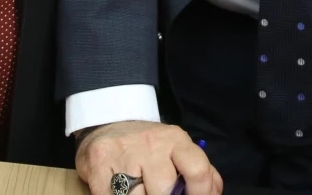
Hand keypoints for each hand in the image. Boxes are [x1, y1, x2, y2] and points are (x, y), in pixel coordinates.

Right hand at [75, 121, 222, 194]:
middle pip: (164, 190)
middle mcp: (151, 144)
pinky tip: (120, 192)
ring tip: (139, 191)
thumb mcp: (176, 149)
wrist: (106, 124)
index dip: (200, 194)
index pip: (197, 169)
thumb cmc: (148, 146)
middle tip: (159, 193)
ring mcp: (123, 155)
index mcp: (176, 140)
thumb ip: (196, 170)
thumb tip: (213, 193)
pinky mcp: (98, 167)